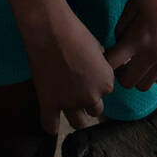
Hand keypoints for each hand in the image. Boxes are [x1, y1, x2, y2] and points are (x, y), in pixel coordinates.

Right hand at [24, 4, 115, 134]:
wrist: (50, 30)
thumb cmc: (75, 31)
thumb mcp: (97, 45)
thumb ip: (100, 63)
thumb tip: (97, 65)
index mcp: (106, 82)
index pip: (105, 90)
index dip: (96, 83)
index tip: (88, 74)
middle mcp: (91, 97)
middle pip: (95, 110)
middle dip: (88, 100)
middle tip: (77, 87)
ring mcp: (70, 103)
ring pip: (79, 122)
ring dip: (76, 115)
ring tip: (68, 104)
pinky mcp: (49, 104)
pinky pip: (51, 126)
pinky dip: (52, 125)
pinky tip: (52, 119)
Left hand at [103, 0, 156, 91]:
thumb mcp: (131, 6)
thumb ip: (120, 28)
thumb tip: (117, 45)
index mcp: (137, 38)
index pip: (112, 64)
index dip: (104, 62)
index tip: (106, 55)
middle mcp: (153, 54)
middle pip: (128, 82)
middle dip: (119, 74)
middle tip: (120, 62)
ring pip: (146, 86)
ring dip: (138, 77)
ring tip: (137, 64)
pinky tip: (155, 66)